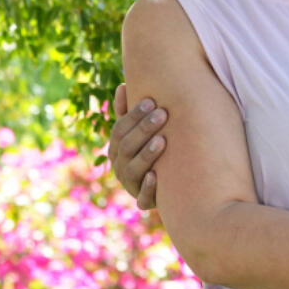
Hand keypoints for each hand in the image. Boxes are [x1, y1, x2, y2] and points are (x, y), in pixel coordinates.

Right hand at [107, 83, 167, 209]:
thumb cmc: (153, 149)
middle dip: (144, 129)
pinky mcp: (144, 202)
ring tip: (162, 140)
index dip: (133, 115)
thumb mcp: (139, 131)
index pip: (120, 129)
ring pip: (133, 170)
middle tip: (163, 114)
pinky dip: (148, 188)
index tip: (151, 101)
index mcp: (117, 148)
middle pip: (126, 147)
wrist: (171, 184)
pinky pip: (143, 199)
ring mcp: (131, 185)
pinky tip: (155, 176)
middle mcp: (120, 167)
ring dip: (146, 154)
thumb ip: (128, 112)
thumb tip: (122, 86)